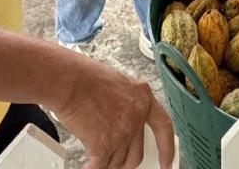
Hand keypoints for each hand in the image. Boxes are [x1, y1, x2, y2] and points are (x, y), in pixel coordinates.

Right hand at [51, 52, 175, 168]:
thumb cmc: (87, 77)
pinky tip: (89, 166)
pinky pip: (101, 166)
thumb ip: (127, 103)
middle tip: (118, 163)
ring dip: (108, 163)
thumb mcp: (119, 83)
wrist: (70, 81)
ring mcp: (123, 132)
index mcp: (143, 97)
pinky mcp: (105, 144)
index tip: (168, 162)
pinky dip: (93, 168)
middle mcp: (137, 116)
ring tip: (97, 157)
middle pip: (137, 153)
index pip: (164, 127)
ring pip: (119, 162)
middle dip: (126, 162)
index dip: (167, 148)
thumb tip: (123, 120)